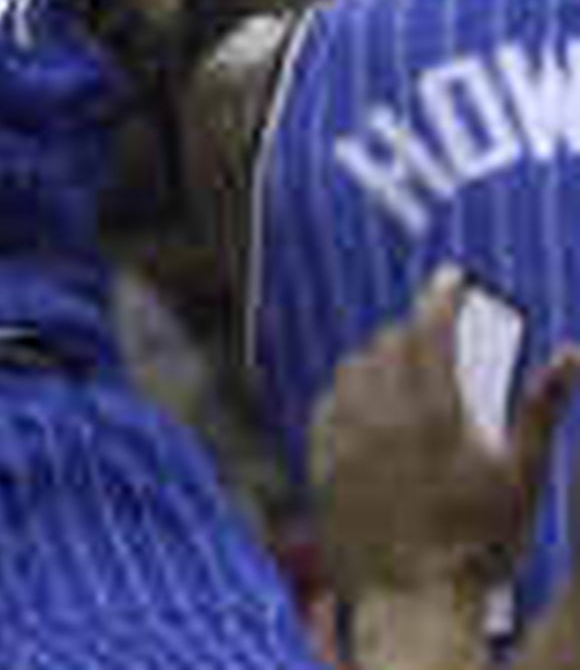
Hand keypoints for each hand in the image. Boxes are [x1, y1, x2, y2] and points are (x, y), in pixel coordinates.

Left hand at [311, 268, 579, 611]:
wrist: (412, 598)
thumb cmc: (476, 545)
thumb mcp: (522, 477)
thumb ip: (541, 410)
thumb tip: (569, 354)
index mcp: (432, 407)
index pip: (431, 325)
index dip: (442, 294)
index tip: (451, 278)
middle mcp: (379, 409)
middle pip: (391, 342)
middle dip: (416, 330)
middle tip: (439, 337)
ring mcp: (344, 431)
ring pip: (355, 366)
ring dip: (380, 357)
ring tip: (407, 371)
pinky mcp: (321, 456)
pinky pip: (330, 402)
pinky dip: (351, 392)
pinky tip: (369, 407)